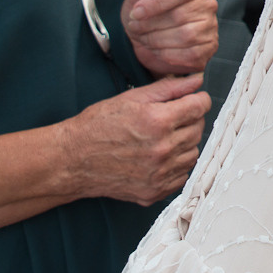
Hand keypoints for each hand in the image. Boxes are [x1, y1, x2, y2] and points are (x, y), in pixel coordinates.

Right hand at [62, 73, 210, 204]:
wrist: (73, 160)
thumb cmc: (98, 125)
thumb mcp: (131, 98)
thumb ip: (169, 88)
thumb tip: (197, 80)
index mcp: (158, 121)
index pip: (200, 106)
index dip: (197, 99)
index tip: (191, 100)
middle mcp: (162, 149)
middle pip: (198, 129)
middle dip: (190, 119)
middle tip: (172, 117)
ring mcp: (159, 174)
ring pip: (193, 153)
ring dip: (185, 143)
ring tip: (164, 137)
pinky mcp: (155, 191)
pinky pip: (182, 176)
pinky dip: (176, 165)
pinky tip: (160, 156)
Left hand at [124, 0, 217, 77]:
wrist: (147, 35)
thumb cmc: (145, 10)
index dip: (156, 3)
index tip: (136, 13)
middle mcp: (208, 4)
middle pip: (181, 16)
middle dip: (151, 24)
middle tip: (134, 27)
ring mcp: (211, 26)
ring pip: (186, 36)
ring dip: (157, 40)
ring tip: (143, 38)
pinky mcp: (209, 47)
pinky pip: (191, 55)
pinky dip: (168, 54)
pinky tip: (156, 50)